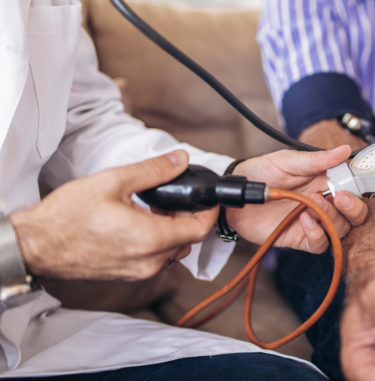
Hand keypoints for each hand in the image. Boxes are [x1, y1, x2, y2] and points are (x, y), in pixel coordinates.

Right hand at [10, 150, 217, 280]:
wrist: (37, 245)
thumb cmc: (68, 216)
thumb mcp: (113, 181)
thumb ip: (153, 171)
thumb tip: (179, 160)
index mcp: (150, 239)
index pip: (200, 229)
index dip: (209, 212)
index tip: (207, 198)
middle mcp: (149, 261)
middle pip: (189, 240)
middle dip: (188, 218)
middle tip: (174, 197)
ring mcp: (139, 271)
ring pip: (174, 251)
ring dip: (173, 230)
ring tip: (153, 208)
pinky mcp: (129, 274)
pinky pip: (156, 259)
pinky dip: (158, 241)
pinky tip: (140, 223)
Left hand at [227, 146, 374, 252]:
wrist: (235, 197)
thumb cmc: (260, 173)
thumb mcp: (287, 161)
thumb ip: (317, 160)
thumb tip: (346, 151)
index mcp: (327, 179)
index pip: (361, 184)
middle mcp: (327, 201)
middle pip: (358, 211)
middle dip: (357, 205)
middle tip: (342, 197)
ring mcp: (317, 221)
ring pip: (343, 227)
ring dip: (333, 217)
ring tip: (314, 205)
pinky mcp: (303, 239)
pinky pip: (322, 244)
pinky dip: (318, 234)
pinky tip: (305, 222)